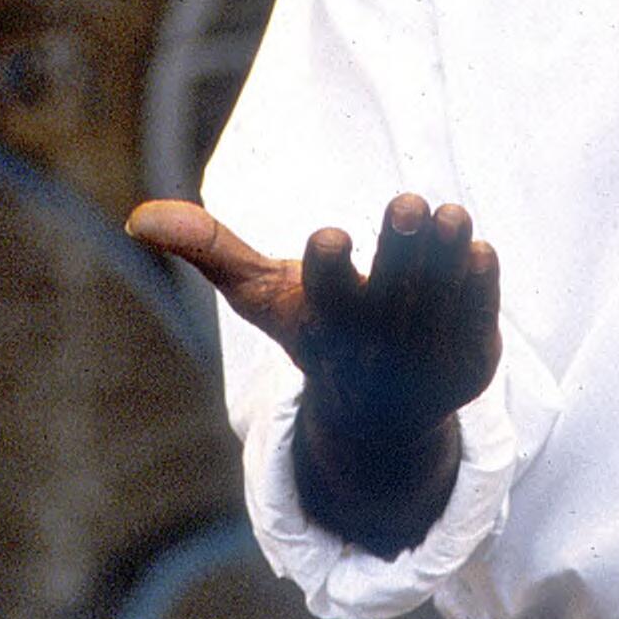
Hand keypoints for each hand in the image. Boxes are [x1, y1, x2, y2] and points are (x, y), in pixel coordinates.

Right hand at [127, 192, 499, 552]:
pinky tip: (479, 250)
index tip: (330, 236)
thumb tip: (137, 218)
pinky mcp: (472, 362)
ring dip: (447, 259)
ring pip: (440, 301)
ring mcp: (426, 358)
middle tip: (408, 203)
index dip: (329, 269)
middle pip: (391, 295)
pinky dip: (481, 290)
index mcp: (326, 326)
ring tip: (450, 215)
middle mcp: (376, 346)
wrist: (382, 415)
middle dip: (401, 250)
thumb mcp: (266, 297)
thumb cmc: (320, 333)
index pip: (326, 296)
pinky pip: (479, 320)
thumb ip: (213, 252)